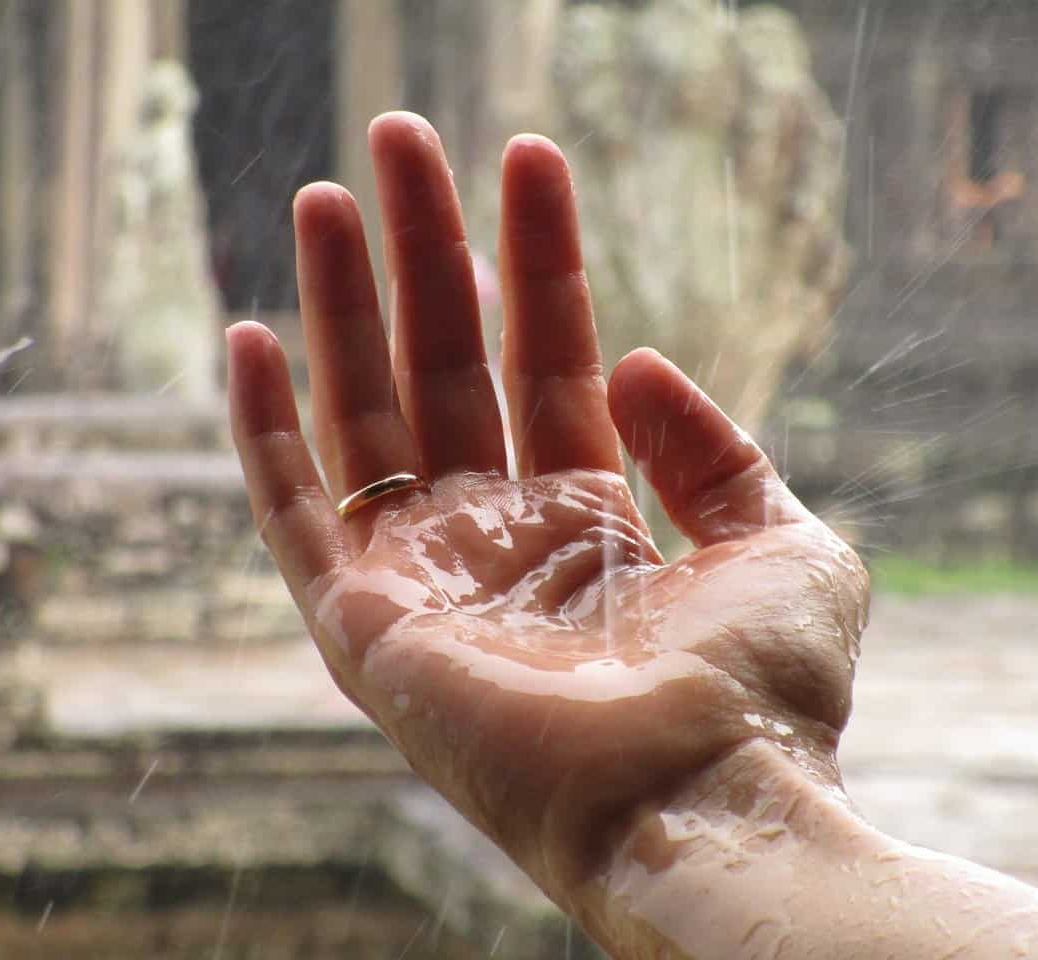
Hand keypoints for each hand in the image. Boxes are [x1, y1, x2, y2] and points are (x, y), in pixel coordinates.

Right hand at [226, 112, 868, 912]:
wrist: (703, 809)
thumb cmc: (760, 697)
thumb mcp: (786, 545)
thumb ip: (719, 452)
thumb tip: (633, 363)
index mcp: (589, 524)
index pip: (545, 361)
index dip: (536, 259)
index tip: (525, 156)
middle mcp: (498, 542)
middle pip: (445, 365)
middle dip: (424, 251)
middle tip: (401, 137)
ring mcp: (426, 579)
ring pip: (366, 413)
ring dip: (344, 304)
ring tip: (333, 191)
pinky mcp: (364, 623)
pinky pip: (294, 511)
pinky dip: (263, 430)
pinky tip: (251, 335)